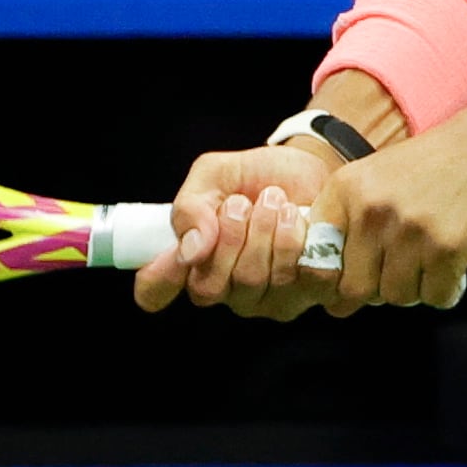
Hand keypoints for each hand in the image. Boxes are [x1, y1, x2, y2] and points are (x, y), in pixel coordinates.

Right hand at [134, 140, 340, 320]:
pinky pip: (294, 280)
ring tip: (274, 200)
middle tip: (241, 202)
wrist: (311, 167)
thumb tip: (191, 248)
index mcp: (189, 261)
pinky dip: (294, 240)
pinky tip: (296, 219)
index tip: (180, 250)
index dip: (159, 279)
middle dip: (227, 238)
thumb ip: (192, 207)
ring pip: (252, 281)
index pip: (155, 291)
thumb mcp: (213, 175)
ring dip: (263, 231)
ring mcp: (261, 298)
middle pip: (208, 287)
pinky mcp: (302, 295)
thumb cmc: (255, 176)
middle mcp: (221, 287)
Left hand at [306, 109, 466, 313]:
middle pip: (355, 289)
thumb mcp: (379, 177)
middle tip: (403, 270)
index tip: (358, 277)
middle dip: (380, 289)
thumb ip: (351, 221)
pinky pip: (434, 296)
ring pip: (396, 296)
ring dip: (416, 287)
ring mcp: (409, 229)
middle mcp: (372, 209)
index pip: (317, 261)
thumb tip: (334, 290)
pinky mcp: (447, 246)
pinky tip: (455, 264)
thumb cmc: (443, 163)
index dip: (336, 280)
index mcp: (347, 189)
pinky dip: (446, 289)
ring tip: (433, 259)